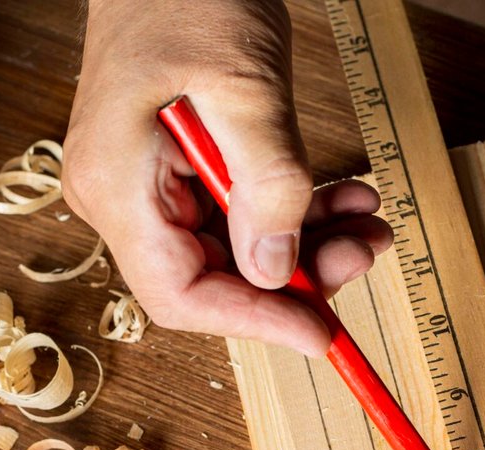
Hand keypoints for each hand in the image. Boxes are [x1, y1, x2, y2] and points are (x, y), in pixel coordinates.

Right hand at [63, 0, 391, 355]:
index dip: (255, 323)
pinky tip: (346, 198)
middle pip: (214, 280)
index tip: (321, 332)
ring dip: (310, 245)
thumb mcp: (242, 83)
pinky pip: (241, 214)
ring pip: (237, 251)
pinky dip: (297, 211)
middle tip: (365, 251)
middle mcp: (123, 197)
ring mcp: (150, 186)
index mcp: (116, 185)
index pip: (180, 296)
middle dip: (297, 278)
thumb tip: (274, 268)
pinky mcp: (181, 170)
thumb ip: (265, 180)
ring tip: (368, 221)